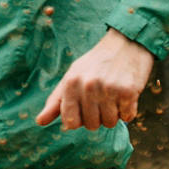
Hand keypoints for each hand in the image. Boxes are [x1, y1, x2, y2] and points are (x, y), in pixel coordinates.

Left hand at [36, 28, 155, 130]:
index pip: (71, 123)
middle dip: (98, 117)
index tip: (86, 108)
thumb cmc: (96, 63)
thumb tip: (40, 121)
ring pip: (110, 122)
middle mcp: (88, 86)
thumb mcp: (72, 76)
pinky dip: (128, 110)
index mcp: (71, 83)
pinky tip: (126, 95)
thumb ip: (56, 101)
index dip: (80, 120)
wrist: (126, 43)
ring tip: (114, 96)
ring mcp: (108, 89)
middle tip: (103, 99)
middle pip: (92, 125)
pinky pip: (128, 117)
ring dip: (114, 114)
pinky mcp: (128, 91)